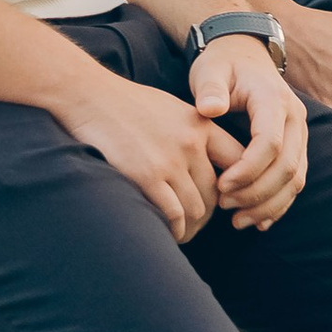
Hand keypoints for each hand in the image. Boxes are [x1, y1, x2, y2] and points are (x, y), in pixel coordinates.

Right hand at [57, 60, 224, 241]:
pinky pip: (173, 215)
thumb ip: (195, 134)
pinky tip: (169, 233)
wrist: (91, 98)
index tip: (227, 199)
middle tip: (197, 224)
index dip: (239, 185)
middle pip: (216, 192)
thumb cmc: (129, 105)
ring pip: (197, 209)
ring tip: (183, 233)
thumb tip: (208, 164)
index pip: (239, 160)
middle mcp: (191, 144)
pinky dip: (175, 230)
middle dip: (210, 214)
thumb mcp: (174, 109)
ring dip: (192, 227)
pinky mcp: (147, 176)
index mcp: (202, 125)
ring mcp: (170, 161)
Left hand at [188, 36, 310, 229]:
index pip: (269, 143)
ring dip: (268, 204)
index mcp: (273, 100)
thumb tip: (211, 108)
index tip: (220, 185)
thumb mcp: (211, 70)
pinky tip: (257, 221)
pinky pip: (296, 181)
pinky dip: (279, 204)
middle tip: (224, 206)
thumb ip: (210, 88)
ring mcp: (299, 134)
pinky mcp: (297, 147)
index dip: (247, 170)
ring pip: (295, 179)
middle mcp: (295, 118)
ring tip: (236, 220)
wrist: (245, 55)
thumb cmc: (223, 65)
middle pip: (286, 167)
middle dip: (256, 193)